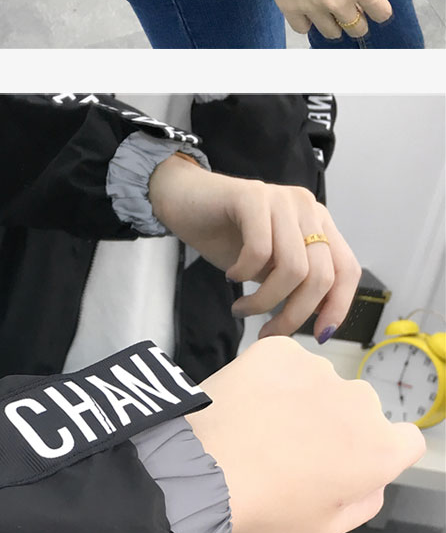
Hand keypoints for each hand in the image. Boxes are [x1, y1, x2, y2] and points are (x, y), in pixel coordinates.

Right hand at [148, 158, 361, 336]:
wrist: (184, 199)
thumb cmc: (228, 236)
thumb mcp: (270, 267)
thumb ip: (297, 284)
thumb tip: (320, 322)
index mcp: (319, 224)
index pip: (348, 269)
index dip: (338, 306)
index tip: (318, 336)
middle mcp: (306, 207)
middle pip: (321, 275)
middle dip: (294, 314)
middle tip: (267, 333)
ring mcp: (281, 199)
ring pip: (293, 268)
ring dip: (265, 300)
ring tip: (242, 307)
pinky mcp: (252, 196)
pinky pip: (260, 250)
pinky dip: (244, 273)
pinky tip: (232, 275)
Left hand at [190, 335, 424, 532]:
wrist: (203, 469)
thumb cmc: (266, 507)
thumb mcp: (326, 530)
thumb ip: (363, 501)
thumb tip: (372, 480)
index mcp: (378, 449)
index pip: (406, 441)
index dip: (381, 454)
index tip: (349, 464)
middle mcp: (359, 401)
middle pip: (360, 412)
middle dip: (338, 429)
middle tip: (295, 453)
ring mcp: (319, 369)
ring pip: (322, 386)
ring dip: (304, 402)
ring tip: (264, 431)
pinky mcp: (280, 349)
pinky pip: (287, 364)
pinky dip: (274, 380)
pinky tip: (250, 405)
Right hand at [270, 0, 392, 39]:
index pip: (381, 12)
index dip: (378, 9)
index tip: (372, 6)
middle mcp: (340, 3)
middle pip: (358, 29)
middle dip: (357, 20)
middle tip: (349, 10)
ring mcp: (315, 9)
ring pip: (332, 33)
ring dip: (333, 24)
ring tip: (326, 11)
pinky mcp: (291, 10)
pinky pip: (303, 28)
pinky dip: (306, 22)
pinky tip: (305, 11)